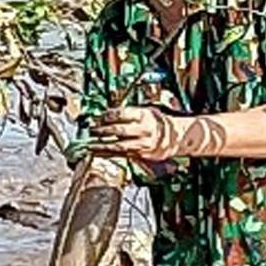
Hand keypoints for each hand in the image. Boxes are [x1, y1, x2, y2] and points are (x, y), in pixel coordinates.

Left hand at [93, 106, 211, 162]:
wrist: (176, 137)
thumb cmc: (158, 121)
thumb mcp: (147, 110)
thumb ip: (130, 113)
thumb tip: (108, 114)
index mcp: (144, 115)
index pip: (122, 114)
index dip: (108, 116)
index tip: (99, 117)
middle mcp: (143, 130)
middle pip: (118, 130)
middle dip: (103, 130)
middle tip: (92, 129)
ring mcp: (142, 144)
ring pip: (118, 145)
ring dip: (102, 146)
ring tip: (90, 145)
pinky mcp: (141, 154)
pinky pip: (122, 154)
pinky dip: (108, 154)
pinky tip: (99, 152)